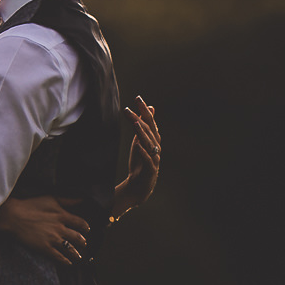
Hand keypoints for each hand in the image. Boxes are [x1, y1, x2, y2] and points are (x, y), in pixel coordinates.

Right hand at [0, 195, 89, 265]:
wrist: (13, 216)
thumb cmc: (30, 205)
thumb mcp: (50, 199)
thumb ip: (67, 200)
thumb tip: (82, 199)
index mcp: (62, 215)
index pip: (81, 224)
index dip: (85, 228)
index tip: (86, 230)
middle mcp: (60, 228)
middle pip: (78, 238)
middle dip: (83, 243)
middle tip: (84, 245)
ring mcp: (53, 239)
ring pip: (71, 249)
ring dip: (77, 254)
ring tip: (79, 257)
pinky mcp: (45, 248)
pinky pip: (59, 257)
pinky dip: (66, 261)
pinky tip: (68, 263)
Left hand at [112, 95, 161, 218]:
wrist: (139, 186)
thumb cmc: (140, 162)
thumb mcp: (141, 141)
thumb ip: (145, 126)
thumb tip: (150, 108)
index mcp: (154, 140)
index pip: (150, 122)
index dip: (145, 110)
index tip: (137, 98)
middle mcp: (156, 148)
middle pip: (149, 131)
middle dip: (140, 119)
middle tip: (128, 109)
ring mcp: (154, 159)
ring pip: (150, 144)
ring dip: (142, 133)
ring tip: (134, 123)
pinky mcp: (150, 171)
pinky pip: (148, 161)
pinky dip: (144, 153)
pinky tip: (138, 145)